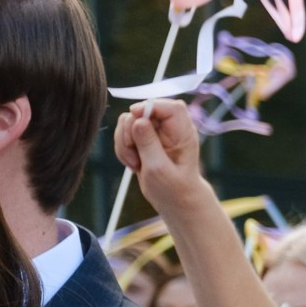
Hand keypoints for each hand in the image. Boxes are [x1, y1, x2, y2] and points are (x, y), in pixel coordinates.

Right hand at [114, 99, 209, 215]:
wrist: (174, 200)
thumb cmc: (173, 188)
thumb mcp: (159, 169)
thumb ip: (149, 144)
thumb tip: (138, 120)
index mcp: (183, 134)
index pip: (171, 107)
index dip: (151, 106)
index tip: (134, 116)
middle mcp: (170, 129)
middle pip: (142, 111)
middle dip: (130, 132)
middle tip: (135, 155)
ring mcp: (155, 133)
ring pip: (128, 122)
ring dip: (124, 143)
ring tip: (136, 163)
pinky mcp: (143, 139)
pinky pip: (123, 134)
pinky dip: (123, 149)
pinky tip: (133, 164)